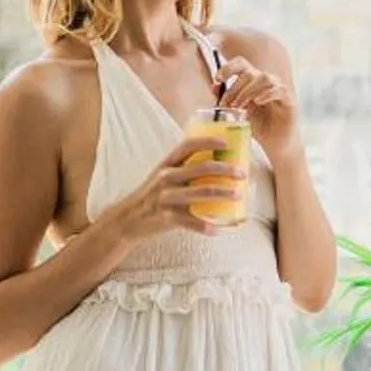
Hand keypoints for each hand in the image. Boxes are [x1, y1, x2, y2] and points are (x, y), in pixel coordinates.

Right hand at [96, 135, 235, 241]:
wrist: (127, 220)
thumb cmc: (151, 197)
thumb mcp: (162, 178)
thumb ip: (183, 171)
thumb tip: (216, 167)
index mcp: (166, 164)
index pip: (188, 146)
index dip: (209, 142)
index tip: (227, 143)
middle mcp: (166, 177)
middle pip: (202, 168)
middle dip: (226, 170)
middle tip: (243, 173)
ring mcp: (166, 197)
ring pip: (203, 192)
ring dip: (224, 193)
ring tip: (238, 196)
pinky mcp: (167, 218)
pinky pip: (193, 222)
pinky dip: (207, 226)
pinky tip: (217, 229)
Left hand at [216, 54, 299, 159]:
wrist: (276, 144)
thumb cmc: (259, 127)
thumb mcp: (238, 113)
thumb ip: (228, 100)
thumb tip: (214, 87)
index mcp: (252, 82)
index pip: (241, 64)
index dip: (228, 68)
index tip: (218, 80)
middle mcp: (266, 82)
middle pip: (249, 72)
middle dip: (234, 88)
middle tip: (227, 105)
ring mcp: (278, 90)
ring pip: (264, 78)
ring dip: (248, 91)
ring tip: (240, 107)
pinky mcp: (289, 100)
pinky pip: (279, 89)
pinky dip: (267, 94)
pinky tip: (258, 102)